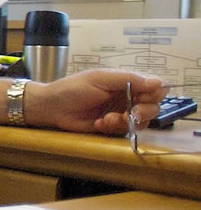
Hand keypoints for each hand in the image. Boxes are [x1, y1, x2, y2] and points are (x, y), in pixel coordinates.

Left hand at [29, 69, 165, 134]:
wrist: (51, 107)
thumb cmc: (73, 88)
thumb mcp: (100, 79)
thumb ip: (128, 80)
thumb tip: (157, 82)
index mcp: (127, 82)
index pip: (156, 87)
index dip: (156, 94)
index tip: (145, 98)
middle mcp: (128, 97)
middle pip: (153, 106)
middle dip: (144, 112)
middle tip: (130, 114)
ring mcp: (121, 112)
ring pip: (142, 121)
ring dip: (126, 122)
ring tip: (107, 119)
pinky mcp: (112, 127)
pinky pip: (125, 131)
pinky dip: (114, 128)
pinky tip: (99, 123)